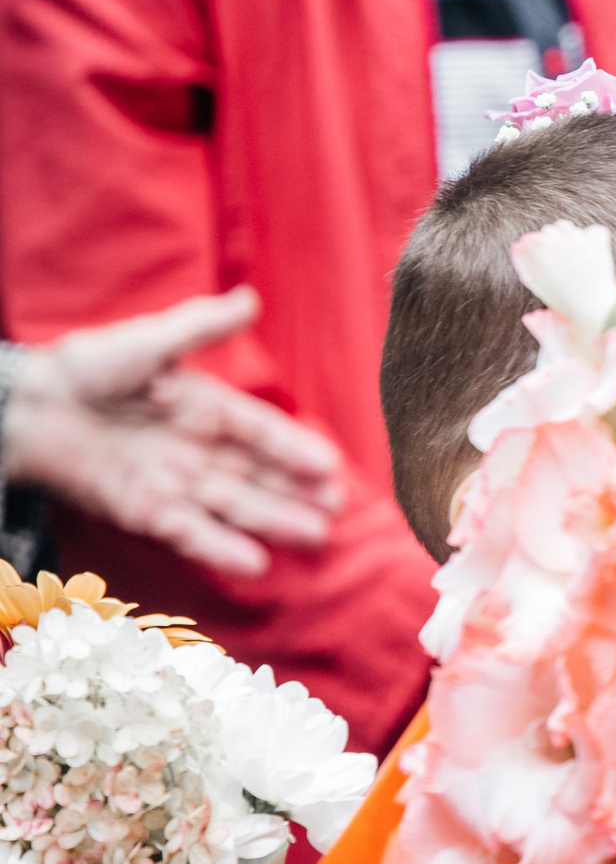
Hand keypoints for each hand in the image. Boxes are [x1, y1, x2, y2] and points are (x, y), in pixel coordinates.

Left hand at [4, 288, 344, 577]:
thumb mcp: (147, 342)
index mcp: (208, 409)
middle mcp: (200, 450)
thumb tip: (250, 299)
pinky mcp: (145, 513)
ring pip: (234, 507)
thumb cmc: (87, 367)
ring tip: (315, 536)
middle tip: (337, 507)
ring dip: (274, 523)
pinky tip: (254, 564)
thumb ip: (200, 329)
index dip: (295, 448)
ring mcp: (175, 485)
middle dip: (299, 492)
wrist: (28, 407)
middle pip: (258, 475)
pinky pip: (188, 534)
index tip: (330, 465)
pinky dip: (219, 549)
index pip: (261, 431)